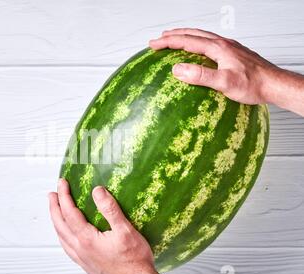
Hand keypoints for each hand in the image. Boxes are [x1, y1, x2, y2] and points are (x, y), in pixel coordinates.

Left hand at [48, 178, 185, 273]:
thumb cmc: (134, 261)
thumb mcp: (125, 230)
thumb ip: (110, 209)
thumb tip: (97, 191)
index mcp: (87, 239)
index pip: (69, 212)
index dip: (64, 196)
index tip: (62, 184)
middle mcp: (80, 250)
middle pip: (60, 225)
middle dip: (54, 207)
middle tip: (52, 194)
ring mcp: (82, 260)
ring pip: (61, 238)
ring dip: (56, 222)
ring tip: (56, 212)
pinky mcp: (86, 267)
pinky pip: (68, 248)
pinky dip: (63, 237)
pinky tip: (67, 237)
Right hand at [149, 28, 303, 115]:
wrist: (275, 84)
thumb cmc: (253, 85)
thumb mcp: (225, 83)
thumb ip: (201, 75)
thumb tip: (177, 69)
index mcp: (218, 48)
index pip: (187, 41)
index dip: (168, 42)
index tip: (153, 44)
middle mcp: (223, 44)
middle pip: (193, 34)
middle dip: (174, 35)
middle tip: (159, 39)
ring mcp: (229, 48)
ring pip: (202, 37)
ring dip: (186, 36)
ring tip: (175, 39)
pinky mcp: (234, 54)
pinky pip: (210, 43)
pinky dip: (197, 43)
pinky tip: (198, 51)